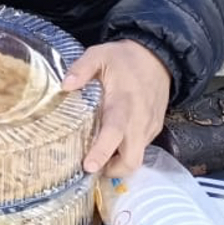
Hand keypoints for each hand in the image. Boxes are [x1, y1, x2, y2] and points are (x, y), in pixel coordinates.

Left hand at [60, 40, 172, 176]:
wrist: (159, 56)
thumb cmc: (125, 58)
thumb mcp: (99, 54)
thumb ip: (81, 68)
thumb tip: (65, 86)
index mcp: (123, 103)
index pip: (114, 133)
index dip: (102, 152)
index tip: (89, 166)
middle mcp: (139, 121)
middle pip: (132, 159)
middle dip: (113, 170)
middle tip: (92, 166)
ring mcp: (149, 127)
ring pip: (137, 157)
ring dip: (119, 162)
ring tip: (99, 156)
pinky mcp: (154, 128)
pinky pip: (142, 147)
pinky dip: (127, 151)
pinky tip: (113, 143)